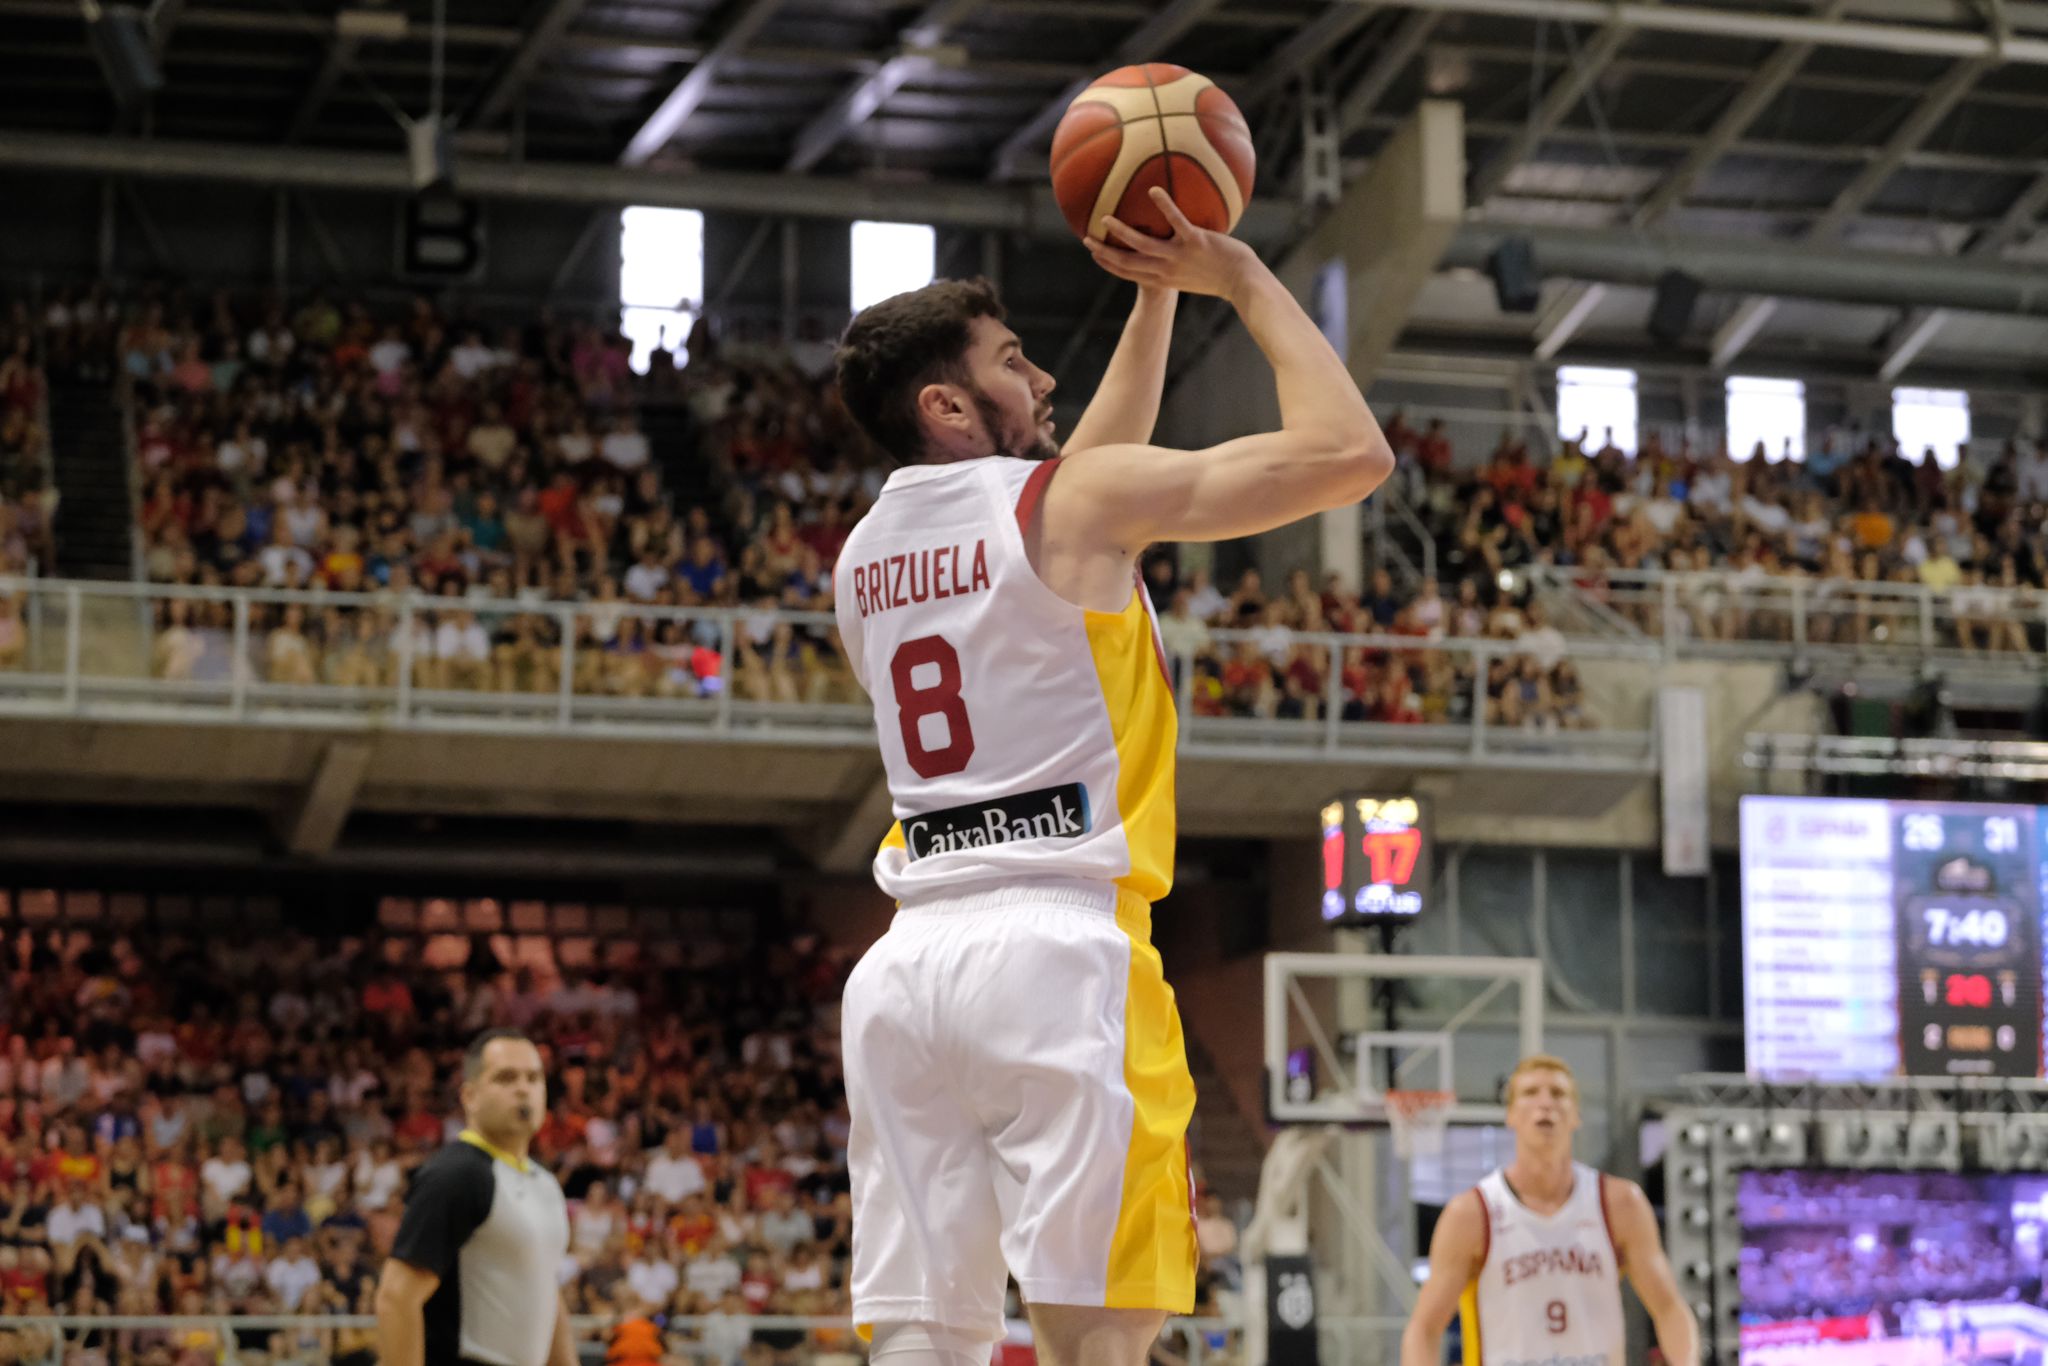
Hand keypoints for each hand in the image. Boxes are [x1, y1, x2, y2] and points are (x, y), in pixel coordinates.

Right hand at [1084, 188, 1259, 303]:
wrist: (1242, 282)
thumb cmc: (1222, 277)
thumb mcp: (1194, 275)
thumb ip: (1179, 264)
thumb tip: (1174, 248)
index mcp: (1163, 279)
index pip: (1130, 273)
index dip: (1109, 265)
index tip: (1095, 255)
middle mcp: (1166, 270)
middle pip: (1127, 263)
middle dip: (1104, 252)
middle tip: (1087, 239)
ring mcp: (1179, 256)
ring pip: (1142, 245)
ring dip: (1122, 232)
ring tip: (1106, 218)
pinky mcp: (1196, 241)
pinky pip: (1177, 221)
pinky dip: (1164, 206)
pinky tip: (1154, 190)